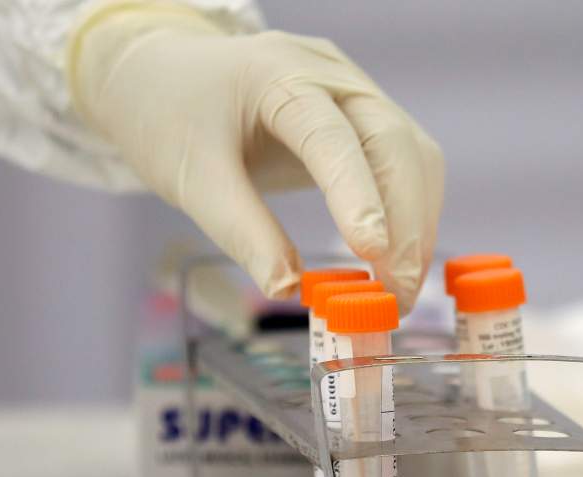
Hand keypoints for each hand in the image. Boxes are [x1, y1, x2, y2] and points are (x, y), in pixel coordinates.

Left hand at [70, 6, 443, 311]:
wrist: (165, 76)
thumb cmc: (172, 117)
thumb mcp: (194, 178)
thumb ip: (243, 231)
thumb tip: (288, 290)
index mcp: (278, 75)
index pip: (331, 136)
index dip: (356, 194)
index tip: (372, 253)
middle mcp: (329, 74)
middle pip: (391, 142)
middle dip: (404, 222)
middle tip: (397, 294)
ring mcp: (353, 91)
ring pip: (412, 154)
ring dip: (416, 224)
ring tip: (400, 290)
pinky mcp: (362, 117)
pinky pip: (405, 162)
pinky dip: (409, 213)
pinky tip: (398, 259)